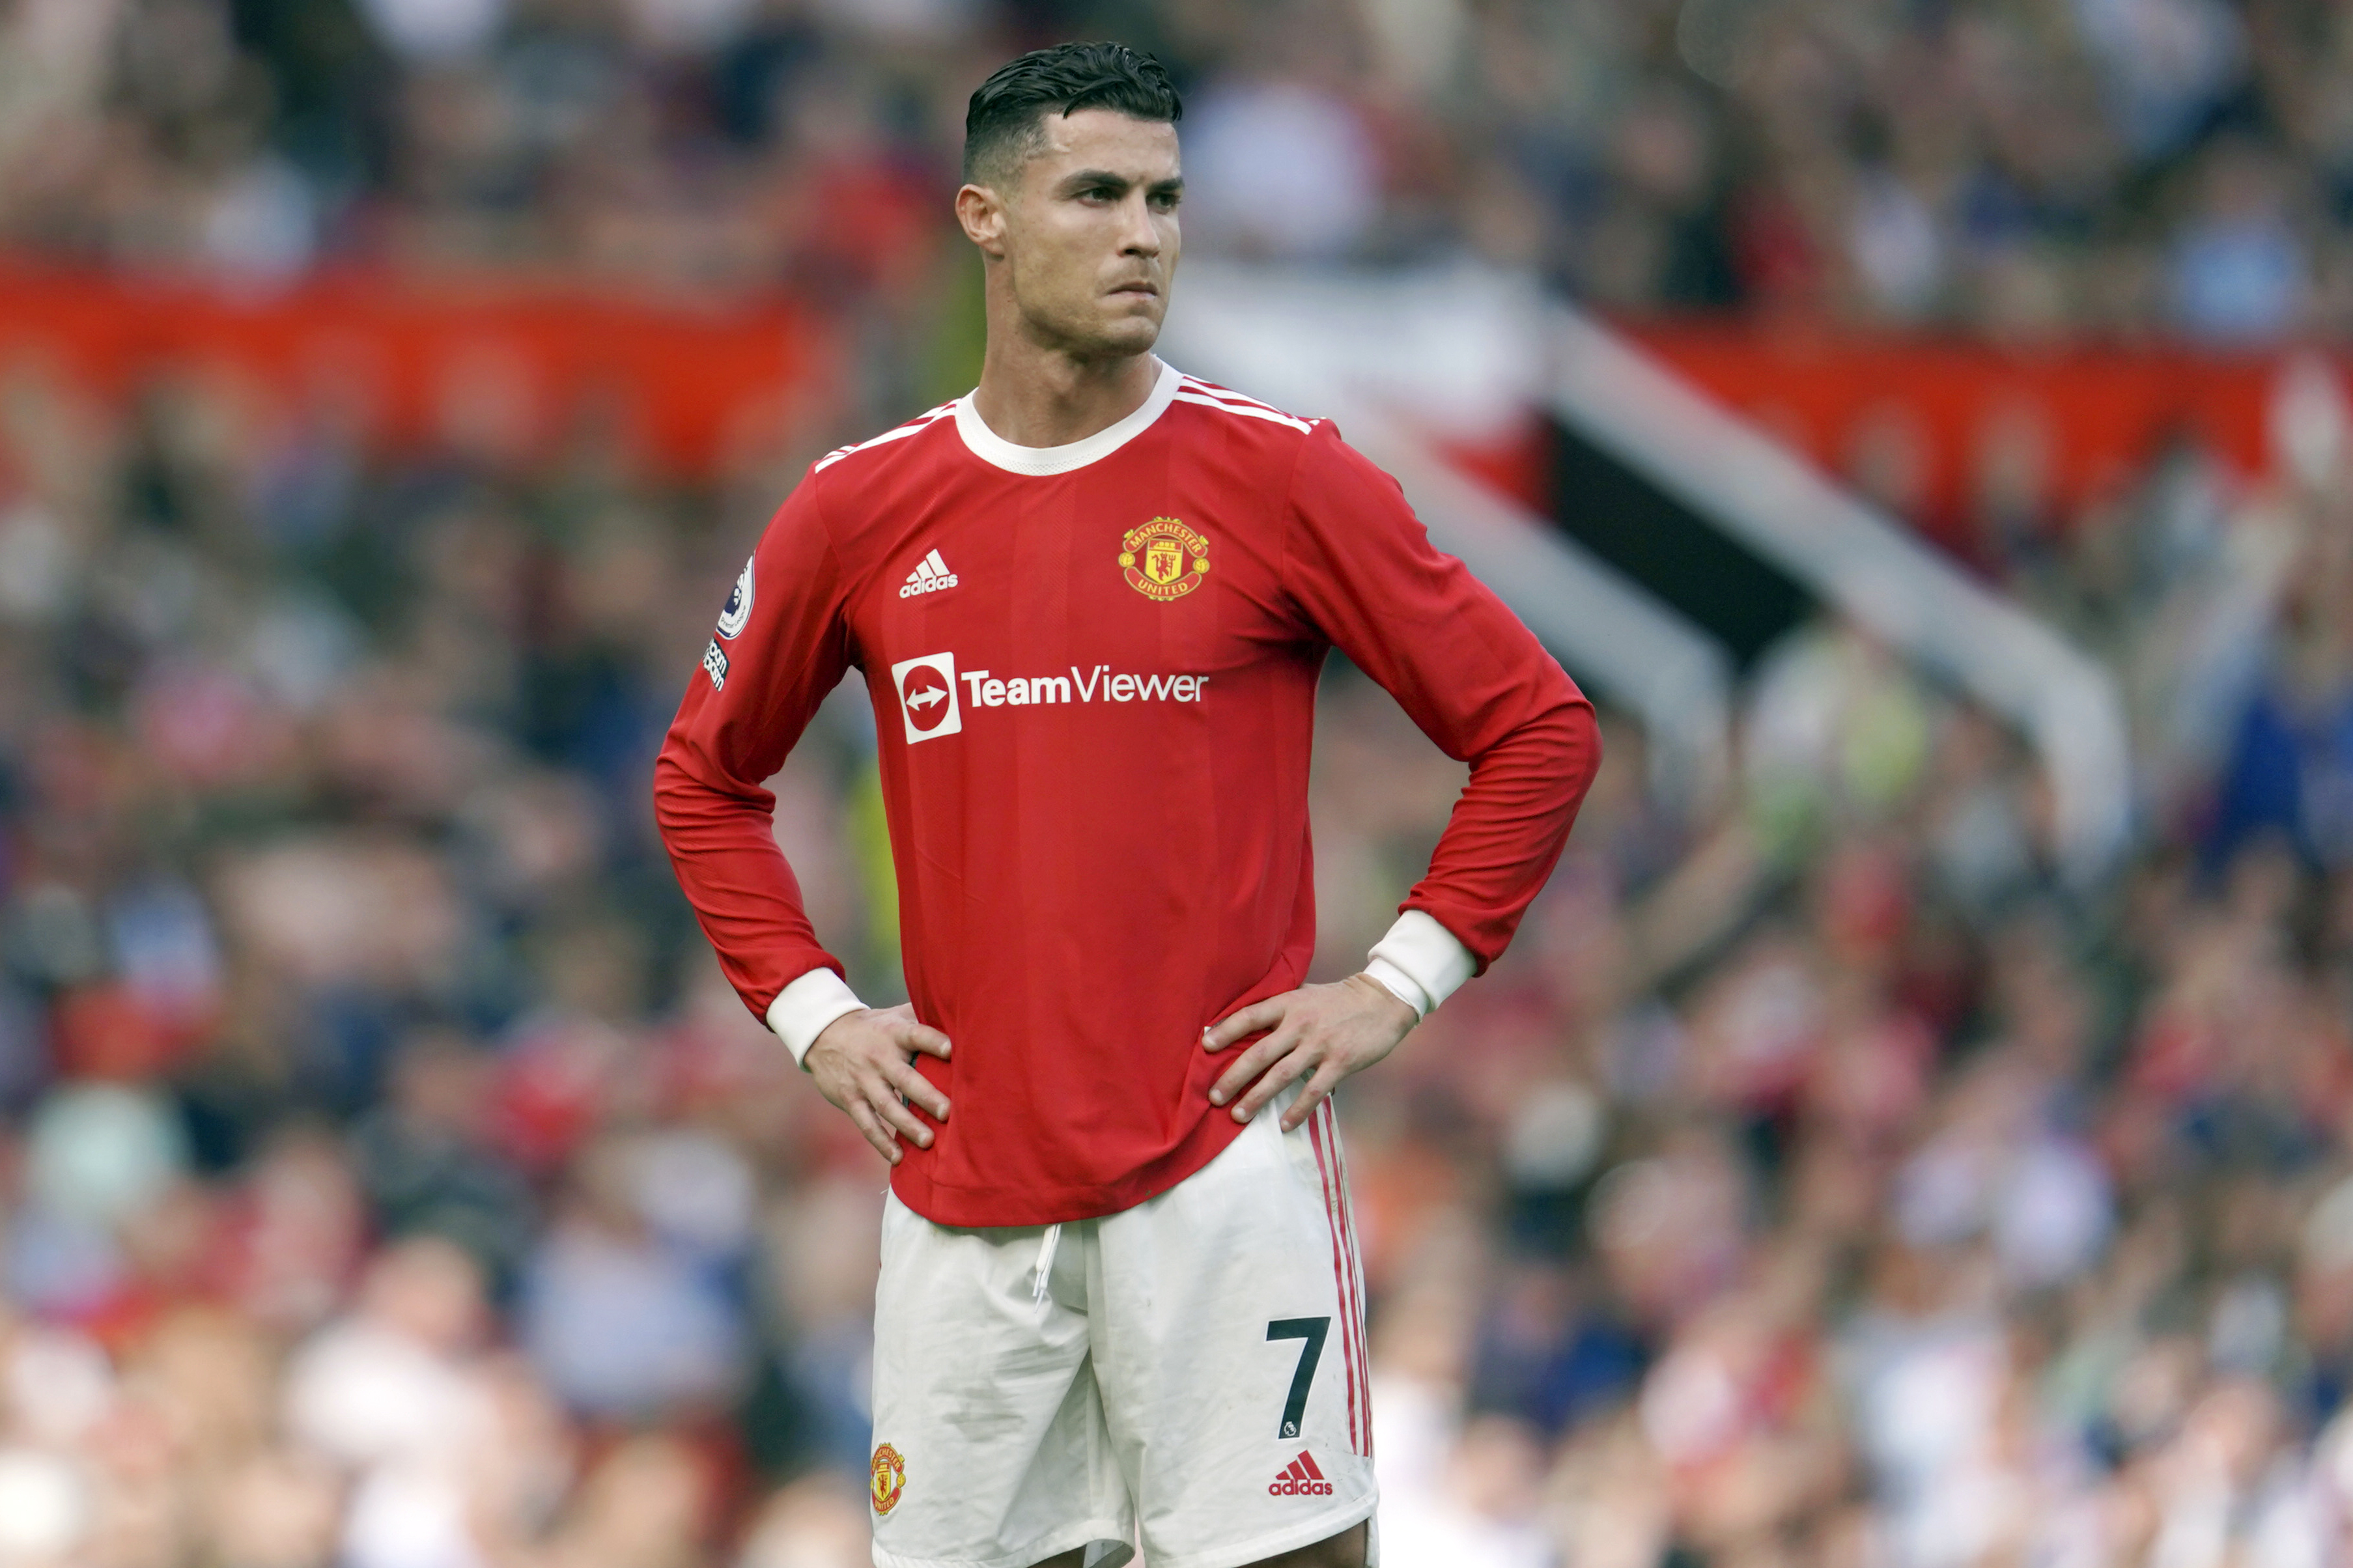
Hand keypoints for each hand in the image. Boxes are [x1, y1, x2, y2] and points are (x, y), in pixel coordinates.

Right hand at [805, 1003, 950, 1165]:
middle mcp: (879, 1057)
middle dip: (926, 1095)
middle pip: (904, 1078)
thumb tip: (958, 1009)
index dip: (933, 1042)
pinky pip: (866, 1123)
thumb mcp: (894, 1015)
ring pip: (886, 1105)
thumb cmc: (874, 1027)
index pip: (916, 1035)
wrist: (823, 1035)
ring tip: (928, 1141)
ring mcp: (863, 1080)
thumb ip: (922, 1014)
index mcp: (894, 1034)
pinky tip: (898, 1157)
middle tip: (947, 1112)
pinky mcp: (850, 1099)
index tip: (951, 1050)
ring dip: (907, 1125)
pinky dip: (881, 1141)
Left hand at [1203, 973, 1416, 1131]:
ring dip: (1257, 1098)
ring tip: (1238, 1116)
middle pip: (1259, 1053)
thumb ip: (1280, 1009)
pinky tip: (1283, 1125)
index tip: (1205, 1047)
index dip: (1225, 1031)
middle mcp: (1300, 1024)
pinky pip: (1313, 1091)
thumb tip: (1246, 1025)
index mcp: (1288, 1005)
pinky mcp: (1340, 1062)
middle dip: (1233, 1077)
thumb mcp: (1305, 995)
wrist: (1383, 1001)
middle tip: (1213, 1097)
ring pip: (1281, 1076)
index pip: (1249, 1016)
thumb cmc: (1338, 1000)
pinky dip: (1297, 1110)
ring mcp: (1320, 1044)